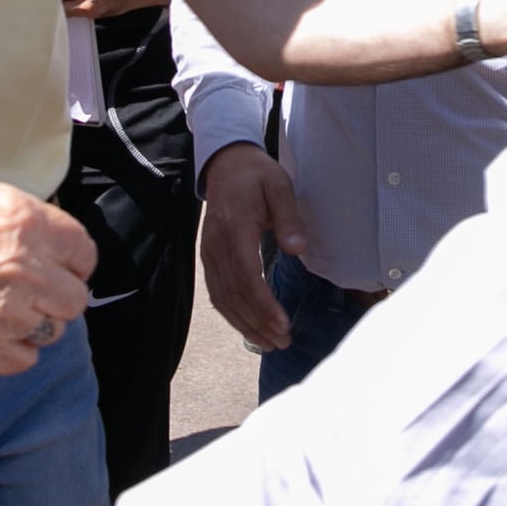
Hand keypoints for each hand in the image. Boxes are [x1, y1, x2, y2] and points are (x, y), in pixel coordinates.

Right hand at [0, 172, 93, 371]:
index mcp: (26, 225)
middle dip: (59, 289)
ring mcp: (6, 316)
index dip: (71, 256)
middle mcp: (25, 273)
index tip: (59, 259)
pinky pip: (25, 359)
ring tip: (8, 304)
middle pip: (76, 297)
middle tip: (35, 283)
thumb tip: (46, 231)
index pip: (84, 252)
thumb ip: (20, 212)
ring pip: (54, 329)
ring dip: (37, 319)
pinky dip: (15, 348)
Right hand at [199, 143, 304, 351]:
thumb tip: (298, 249)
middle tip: (282, 342)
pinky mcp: (208, 256)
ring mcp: (209, 252)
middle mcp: (217, 245)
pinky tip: (247, 326)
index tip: (283, 324)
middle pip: (234, 294)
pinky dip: (231, 313)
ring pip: (222, 298)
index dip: (264, 305)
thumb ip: (288, 218)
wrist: (225, 163)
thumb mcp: (279, 186)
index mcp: (235, 228)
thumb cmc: (257, 175)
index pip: (247, 276)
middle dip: (257, 322)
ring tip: (268, 342)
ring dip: (244, 324)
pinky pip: (215, 291)